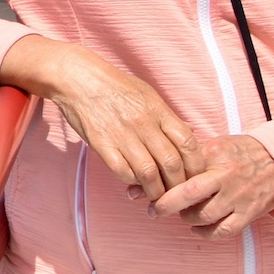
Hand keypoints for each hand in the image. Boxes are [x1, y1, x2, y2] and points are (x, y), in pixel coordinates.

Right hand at [0, 36, 203, 200]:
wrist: (77, 78)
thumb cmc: (114, 85)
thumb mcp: (147, 94)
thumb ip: (167, 117)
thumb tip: (189, 134)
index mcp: (158, 110)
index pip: (188, 143)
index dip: (196, 165)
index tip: (195, 176)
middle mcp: (143, 123)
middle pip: (171, 163)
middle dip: (178, 185)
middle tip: (178, 194)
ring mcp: (121, 134)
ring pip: (148, 173)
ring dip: (155, 190)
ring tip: (157, 196)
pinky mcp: (101, 144)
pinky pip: (122, 171)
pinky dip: (131, 181)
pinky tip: (133, 182)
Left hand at [151, 135, 273, 239]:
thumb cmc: (240, 152)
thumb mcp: (215, 145)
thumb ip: (186, 156)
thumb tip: (151, 166)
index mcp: (213, 154)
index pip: (179, 168)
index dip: (159, 181)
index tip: (144, 189)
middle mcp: (226, 175)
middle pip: (188, 193)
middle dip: (165, 204)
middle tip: (154, 210)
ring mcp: (238, 196)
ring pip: (204, 215)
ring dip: (187, 218)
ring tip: (182, 214)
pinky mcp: (249, 213)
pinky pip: (223, 231)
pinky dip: (206, 233)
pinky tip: (196, 228)